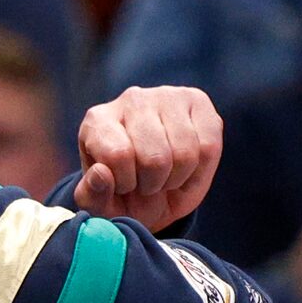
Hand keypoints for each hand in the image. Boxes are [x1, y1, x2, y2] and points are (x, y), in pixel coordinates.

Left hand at [78, 86, 223, 231]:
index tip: (124, 185)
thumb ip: (93, 197)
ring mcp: (166, 96)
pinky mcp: (197, 101)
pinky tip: (185, 169)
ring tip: (165, 177)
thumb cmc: (126, 195)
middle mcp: (131, 99)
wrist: (155, 187)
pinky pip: (208, 146)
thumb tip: (101, 173)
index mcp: (98, 121)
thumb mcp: (104, 206)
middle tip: (148, 184)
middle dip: (154, 184)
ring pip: (185, 152)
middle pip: (154, 157)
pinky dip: (200, 171)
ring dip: (177, 178)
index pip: (117, 154)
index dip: (126, 183)